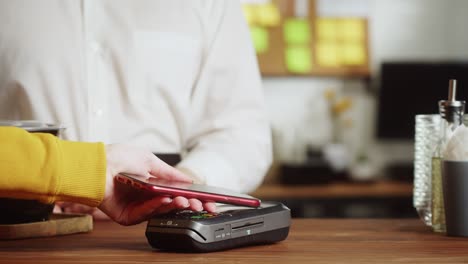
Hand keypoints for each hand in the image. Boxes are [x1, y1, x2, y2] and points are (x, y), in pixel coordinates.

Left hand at [58, 144, 215, 224]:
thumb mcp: (149, 160)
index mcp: (154, 183)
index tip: (207, 200)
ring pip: (162, 211)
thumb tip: (187, 179)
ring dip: (175, 206)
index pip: (178, 193)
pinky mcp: (128, 216)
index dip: (193, 197)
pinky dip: (156, 208)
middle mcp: (147, 196)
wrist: (95, 166)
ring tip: (185, 201)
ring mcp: (138, 207)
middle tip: (201, 205)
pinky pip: (145, 214)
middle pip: (173, 205)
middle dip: (189, 205)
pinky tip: (165, 201)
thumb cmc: (117, 158)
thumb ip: (169, 172)